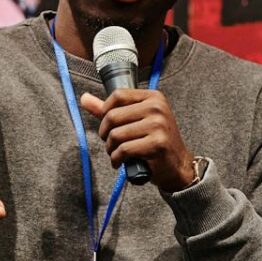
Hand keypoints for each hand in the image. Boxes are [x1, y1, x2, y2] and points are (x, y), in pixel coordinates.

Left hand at [77, 88, 196, 191]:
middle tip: (110, 144)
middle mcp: (158, 108)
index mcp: (153, 97)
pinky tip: (121, 162)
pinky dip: (117, 159)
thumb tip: (84, 98)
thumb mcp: (135, 120)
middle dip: (105, 134)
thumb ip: (110, 109)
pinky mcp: (158, 143)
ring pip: (116, 134)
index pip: (118, 95)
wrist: (177, 165)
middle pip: (113, 116)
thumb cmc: (154, 141)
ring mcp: (159, 125)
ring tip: (116, 154)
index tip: (107, 125)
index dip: (105, 111)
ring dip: (110, 149)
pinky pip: (124, 150)